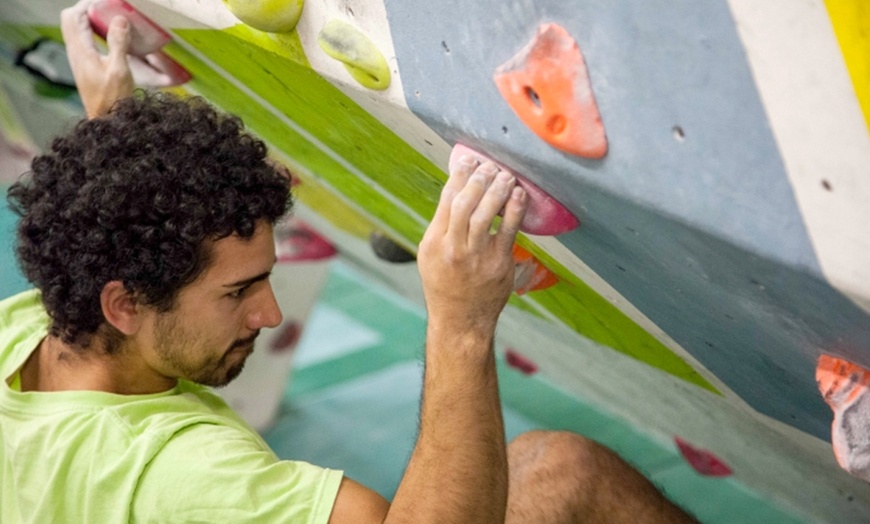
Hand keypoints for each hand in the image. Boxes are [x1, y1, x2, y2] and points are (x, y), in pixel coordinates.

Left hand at [60, 0, 171, 117]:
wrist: (108, 122)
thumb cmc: (113, 99)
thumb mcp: (120, 70)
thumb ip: (119, 43)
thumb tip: (120, 19)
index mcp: (81, 51)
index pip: (73, 16)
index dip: (87, 5)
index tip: (106, 4)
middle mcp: (76, 53)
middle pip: (71, 20)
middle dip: (86, 10)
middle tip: (106, 9)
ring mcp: (79, 61)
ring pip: (76, 30)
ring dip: (89, 20)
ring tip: (109, 19)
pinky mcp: (85, 67)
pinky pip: (84, 41)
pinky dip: (93, 32)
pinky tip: (109, 37)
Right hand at [418, 156, 527, 334]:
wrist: (461, 320)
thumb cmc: (445, 284)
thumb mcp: (430, 254)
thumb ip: (442, 225)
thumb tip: (457, 191)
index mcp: (434, 241)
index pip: (447, 200)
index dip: (459, 175)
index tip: (467, 160)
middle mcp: (453, 247)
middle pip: (465, 203)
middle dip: (479, 178)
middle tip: (490, 165)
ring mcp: (476, 256)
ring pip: (486, 214)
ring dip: (498, 190)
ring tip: (506, 176)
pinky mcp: (498, 263)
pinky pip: (509, 231)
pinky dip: (515, 210)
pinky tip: (519, 196)